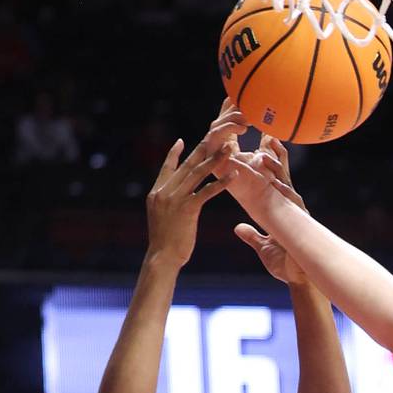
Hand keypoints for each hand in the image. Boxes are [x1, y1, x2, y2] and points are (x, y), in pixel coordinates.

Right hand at [146, 101, 246, 266]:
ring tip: (229, 149)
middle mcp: (164, 192)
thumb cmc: (166, 242)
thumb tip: (174, 201)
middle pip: (186, 166)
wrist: (163, 256)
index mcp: (157, 192)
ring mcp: (175, 199)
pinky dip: (222, 182)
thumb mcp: (162, 218)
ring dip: (215, 160)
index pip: (166, 168)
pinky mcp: (187, 208)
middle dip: (201, 150)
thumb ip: (168, 205)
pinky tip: (234, 175)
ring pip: (197, 174)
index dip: (174, 154)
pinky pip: (207, 191)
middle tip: (214, 136)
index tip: (181, 141)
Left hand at [231, 134, 310, 283]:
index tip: (255, 147)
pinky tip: (275, 180)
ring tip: (265, 148)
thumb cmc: (286, 265)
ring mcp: (295, 214)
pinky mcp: (299, 223)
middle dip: (272, 155)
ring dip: (275, 166)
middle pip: (279, 176)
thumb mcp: (263, 246)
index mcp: (279, 211)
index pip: (270, 183)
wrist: (302, 281)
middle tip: (264, 134)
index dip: (263, 166)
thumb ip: (252, 235)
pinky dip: (282, 189)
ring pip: (285, 183)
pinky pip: (289, 202)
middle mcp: (288, 208)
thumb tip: (238, 228)